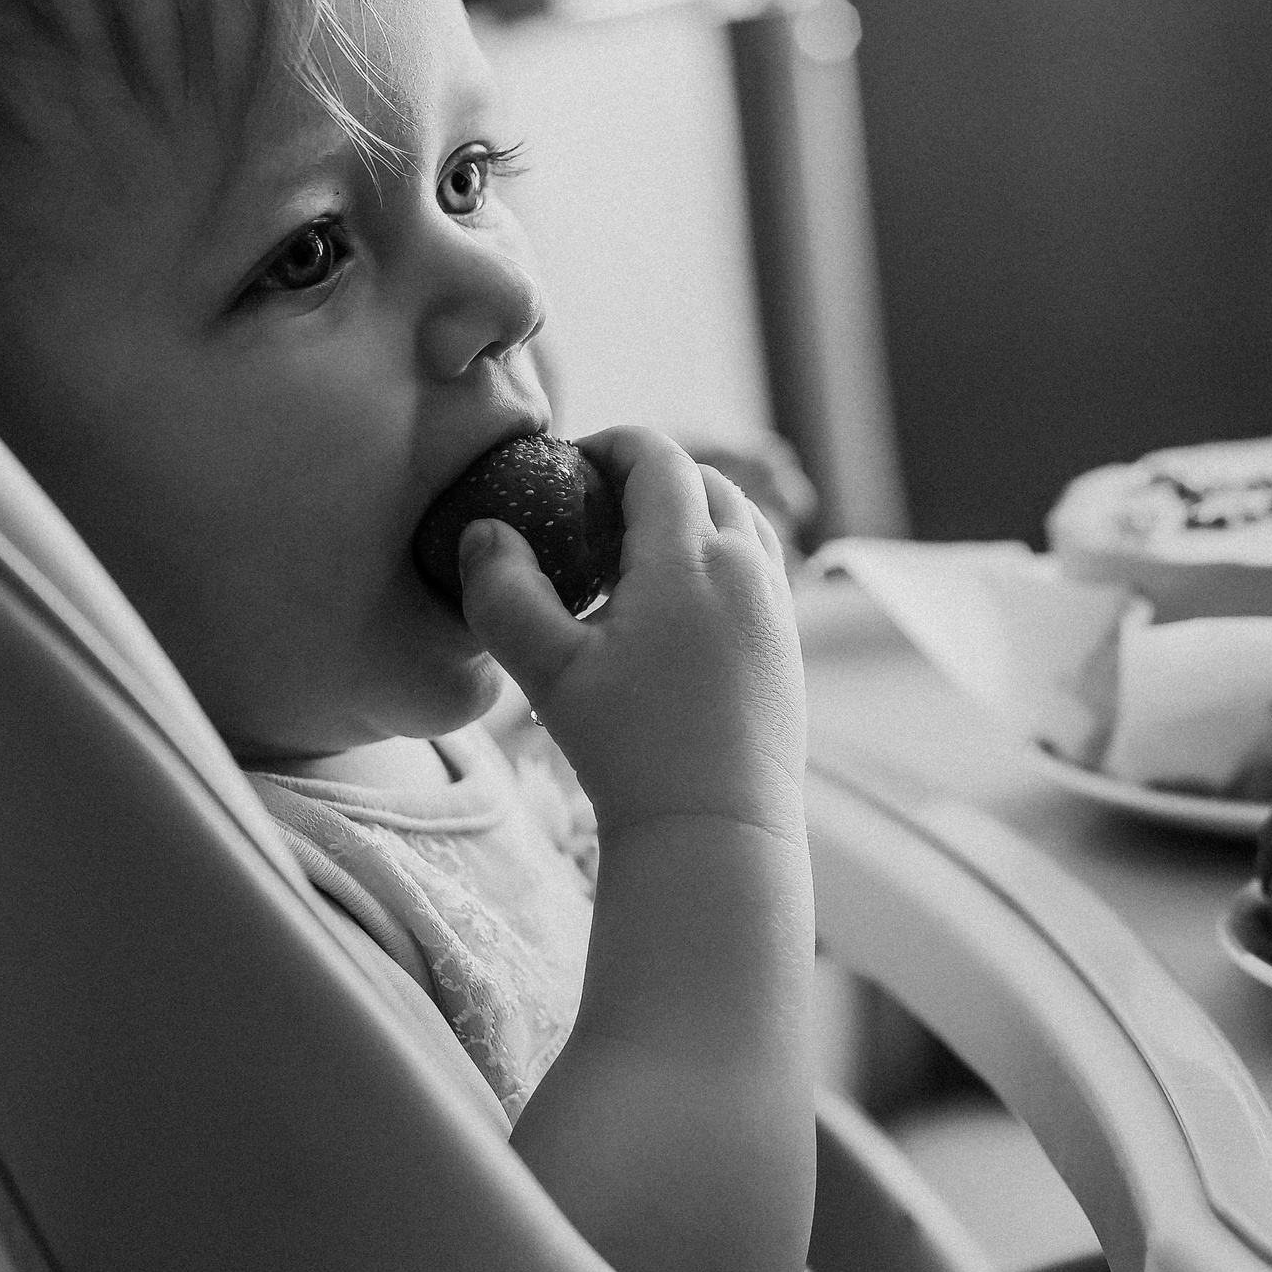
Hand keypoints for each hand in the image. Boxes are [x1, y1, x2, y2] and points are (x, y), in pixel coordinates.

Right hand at [458, 427, 803, 834]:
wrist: (715, 827)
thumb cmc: (629, 749)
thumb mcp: (547, 670)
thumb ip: (505, 593)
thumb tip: (483, 531)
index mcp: (691, 556)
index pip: (659, 459)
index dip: (613, 444)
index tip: (570, 463)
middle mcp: (747, 567)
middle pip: (706, 480)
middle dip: (651, 476)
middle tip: (594, 507)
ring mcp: (777, 605)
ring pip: (741, 522)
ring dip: (692, 514)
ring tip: (634, 553)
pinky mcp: (788, 644)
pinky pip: (758, 569)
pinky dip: (719, 557)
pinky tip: (672, 607)